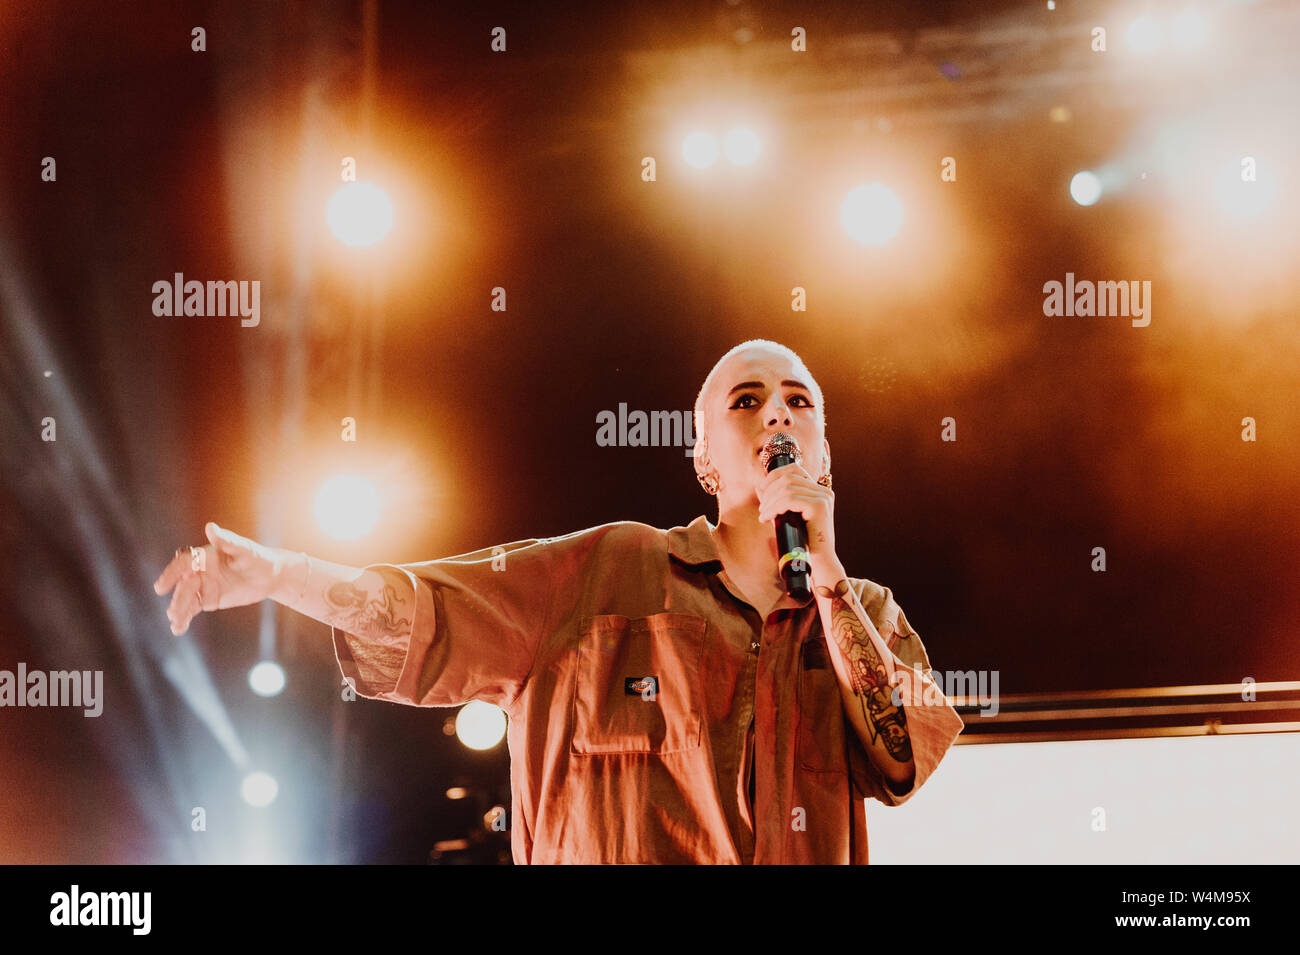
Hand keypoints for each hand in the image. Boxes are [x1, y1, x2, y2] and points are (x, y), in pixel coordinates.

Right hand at [153, 522, 291, 635]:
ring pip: (185, 599)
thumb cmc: (257, 558)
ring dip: (179, 610)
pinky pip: (192, 609)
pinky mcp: (208, 600)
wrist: (270, 576)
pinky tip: (177, 629)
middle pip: (183, 585)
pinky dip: (184, 618)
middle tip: (173, 612)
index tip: (162, 587)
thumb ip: (227, 541)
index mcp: (203, 556)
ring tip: (175, 623)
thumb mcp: (244, 549)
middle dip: (178, 598)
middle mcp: (199, 571)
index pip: (183, 564)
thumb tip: (211, 527)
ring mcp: (202, 586)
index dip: (171, 574)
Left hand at [756, 462, 837, 569]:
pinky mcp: (819, 506)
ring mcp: (823, 497)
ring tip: (763, 515)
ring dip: (770, 501)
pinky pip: (790, 499)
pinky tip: (767, 517)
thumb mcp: (787, 516)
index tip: (762, 489)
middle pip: (789, 477)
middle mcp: (823, 491)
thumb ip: (776, 501)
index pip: (795, 469)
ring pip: (787, 488)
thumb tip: (759, 486)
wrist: (818, 562)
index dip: (774, 475)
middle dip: (769, 491)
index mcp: (818, 491)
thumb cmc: (802, 542)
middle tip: (762, 509)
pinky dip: (774, 507)